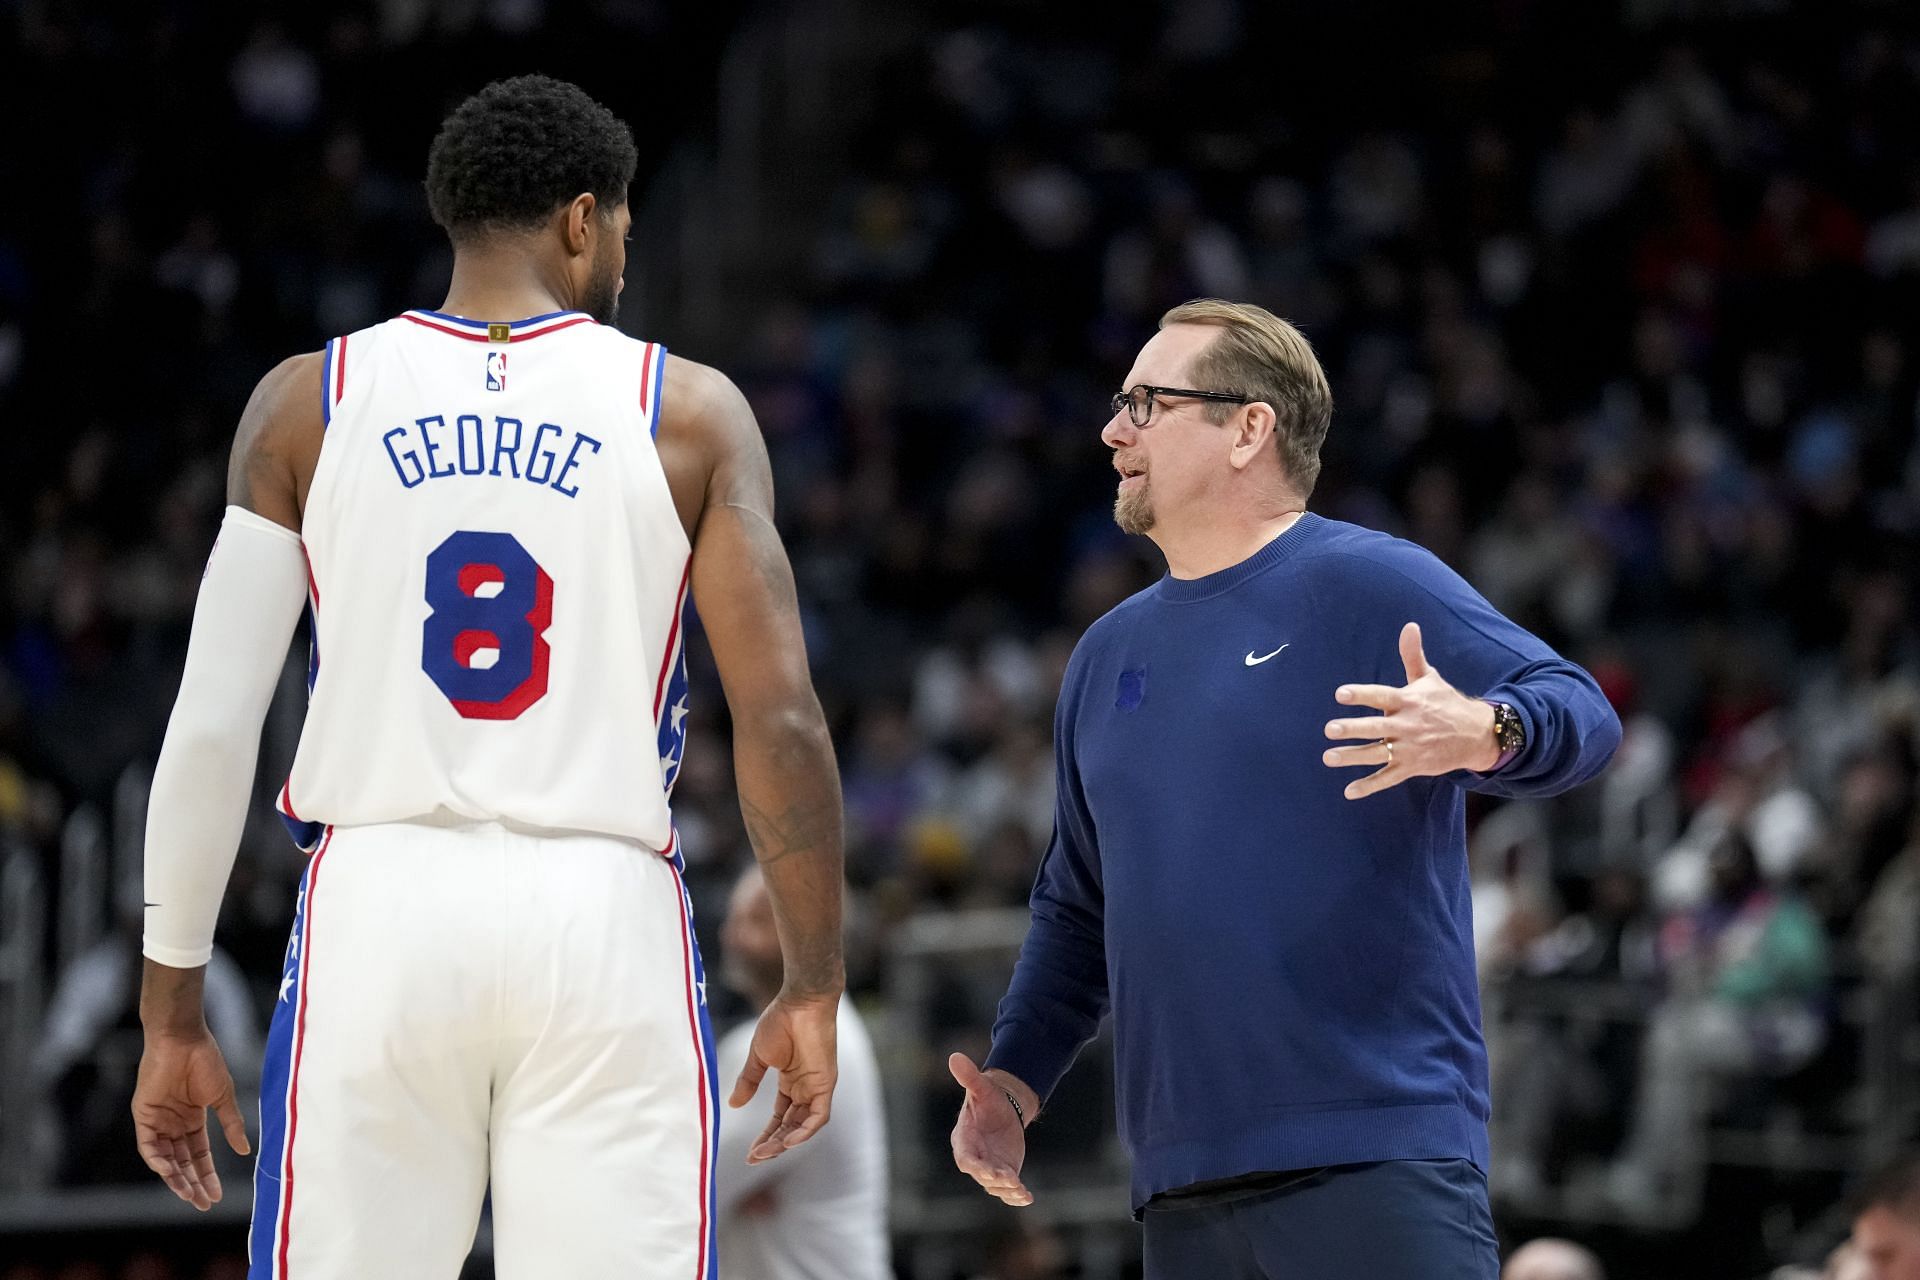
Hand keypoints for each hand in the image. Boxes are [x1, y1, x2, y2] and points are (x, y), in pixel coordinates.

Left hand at [132, 1028, 250, 1210]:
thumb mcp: (223, 1097)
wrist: (184, 1040)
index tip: (217, 1195)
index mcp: (193, 1120)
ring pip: (165, 1159)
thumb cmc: (206, 1062)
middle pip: (183, 1162)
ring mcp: (158, 1121)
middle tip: (203, 1203)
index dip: (208, 1175)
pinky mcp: (144, 1116)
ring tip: (188, 1195)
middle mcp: (174, 1124)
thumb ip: (232, 1124)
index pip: (199, 1155)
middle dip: (193, 1183)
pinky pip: (148, 1146)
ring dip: (175, 1178)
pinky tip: (170, 1172)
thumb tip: (246, 1150)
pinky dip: (158, 1160)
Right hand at [729, 992, 838, 1163]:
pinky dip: (806, 1130)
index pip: (780, 1117)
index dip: (766, 1135)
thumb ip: (748, 1081)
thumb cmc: (781, 1021)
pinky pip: (819, 1116)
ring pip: (804, 1125)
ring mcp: (816, 1086)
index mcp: (791, 1081)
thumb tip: (733, 1105)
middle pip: (791, 1126)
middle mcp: (805, 1088)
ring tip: (766, 1153)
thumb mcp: (759, 1057)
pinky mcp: (826, 1083)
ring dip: (786, 1142)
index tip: (751, 1152)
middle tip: (754, 1158)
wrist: (800, 1002)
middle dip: (773, 1144)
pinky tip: (789, 1142)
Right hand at [948, 1053, 1032, 1206]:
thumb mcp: (980, 1086)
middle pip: (981, 1175)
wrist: (1002, 1107)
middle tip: (1010, 1179)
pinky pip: (1008, 1188)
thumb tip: (954, 1056)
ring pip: (995, 1185)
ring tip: (1021, 1190)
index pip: (965, 1158)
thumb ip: (968, 1076)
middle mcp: (975, 1157)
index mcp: (964, 1140)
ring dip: (1007, 1189)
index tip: (987, 1171)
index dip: (975, 1166)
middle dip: (994, 1180)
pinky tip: (1027, 1197)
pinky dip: (1016, 1196)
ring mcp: (990, 1167)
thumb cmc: (987, 1097)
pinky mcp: (1004, 1172)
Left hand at [1322, 621, 1500, 799]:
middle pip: (1376, 728)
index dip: (1362, 694)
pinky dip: (1369, 786)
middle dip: (1353, 729)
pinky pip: (1388, 778)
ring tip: (1329, 757)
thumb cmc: (1446, 702)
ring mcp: (1410, 748)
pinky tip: (1349, 791)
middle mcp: (1408, 725)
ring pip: (1377, 754)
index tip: (1340, 693)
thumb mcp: (1429, 678)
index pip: (1382, 696)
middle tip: (1330, 729)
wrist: (1476, 735)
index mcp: (1409, 701)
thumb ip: (1412, 655)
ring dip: (1353, 757)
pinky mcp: (1412, 767)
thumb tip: (1409, 626)